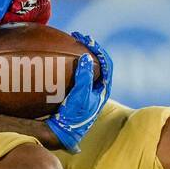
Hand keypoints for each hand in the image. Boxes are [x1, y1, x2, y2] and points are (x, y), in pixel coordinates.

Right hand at [45, 33, 112, 153]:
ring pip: (91, 66)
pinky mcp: (78, 92)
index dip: (98, 49)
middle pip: (100, 62)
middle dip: (91, 48)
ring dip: (83, 53)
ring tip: (75, 42)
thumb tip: (87, 57)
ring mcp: (88, 90)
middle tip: (79, 37)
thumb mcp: (80, 95)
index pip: (107, 63)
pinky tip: (66, 58)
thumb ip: (85, 77)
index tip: (85, 40)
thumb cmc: (73, 115)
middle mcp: (98, 89)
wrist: (63, 131)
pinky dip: (75, 62)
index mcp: (103, 89)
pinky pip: (80, 72)